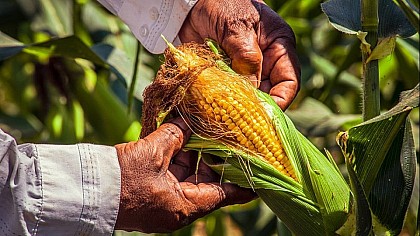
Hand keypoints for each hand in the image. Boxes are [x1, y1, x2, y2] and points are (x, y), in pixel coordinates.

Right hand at [114, 118, 254, 232]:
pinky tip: (183, 136)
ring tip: (207, 130)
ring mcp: (165, 199)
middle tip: (231, 137)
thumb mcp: (152, 154)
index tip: (262, 171)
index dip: (245, 182)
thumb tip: (187, 120)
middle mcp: (179, 206)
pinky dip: (179, 156)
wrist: (86, 191)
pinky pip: (173, 173)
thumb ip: (174, 136)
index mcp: (186, 205)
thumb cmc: (122, 179)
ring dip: (196, 153)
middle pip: (209, 181)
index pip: (227, 194)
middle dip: (217, 158)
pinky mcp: (153, 191)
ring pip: (190, 174)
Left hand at [179, 0, 299, 109]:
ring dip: (235, 109)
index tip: (263, 116)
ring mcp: (243, 70)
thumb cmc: (221, 4)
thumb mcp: (237, 28)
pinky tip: (210, 109)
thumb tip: (251, 92)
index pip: (289, 82)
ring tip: (223, 117)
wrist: (191, 3)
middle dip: (255, 110)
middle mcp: (264, 62)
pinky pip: (227, 95)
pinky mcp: (224, 75)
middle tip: (239, 123)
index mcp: (279, 47)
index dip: (280, 102)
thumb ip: (246, 58)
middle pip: (268, 95)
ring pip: (246, 98)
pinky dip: (219, 103)